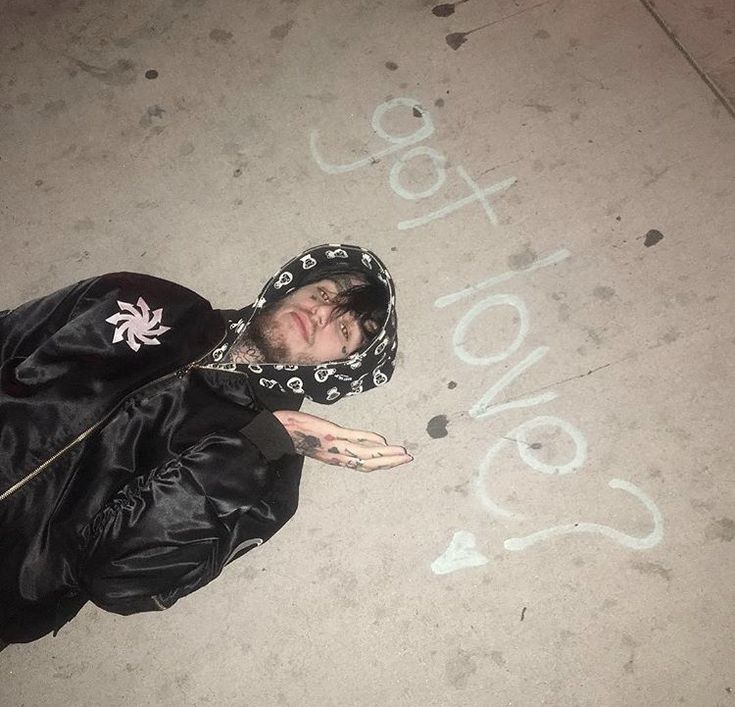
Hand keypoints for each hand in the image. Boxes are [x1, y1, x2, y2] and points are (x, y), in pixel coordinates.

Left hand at [272, 410, 412, 471]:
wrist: (276, 432)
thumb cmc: (296, 434)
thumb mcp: (318, 443)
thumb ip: (335, 444)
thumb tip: (347, 441)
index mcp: (335, 458)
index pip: (363, 465)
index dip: (382, 465)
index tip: (398, 462)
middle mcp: (337, 456)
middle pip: (368, 463)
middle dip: (390, 462)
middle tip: (409, 459)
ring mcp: (335, 445)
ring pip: (365, 454)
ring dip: (386, 455)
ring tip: (403, 453)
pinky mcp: (330, 434)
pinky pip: (353, 439)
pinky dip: (369, 440)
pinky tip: (382, 441)